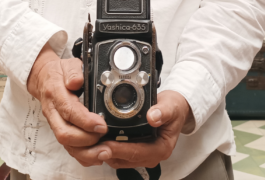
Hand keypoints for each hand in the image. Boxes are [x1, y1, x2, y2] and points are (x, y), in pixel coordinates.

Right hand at [27, 43, 109, 165]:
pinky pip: (68, 148)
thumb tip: (76, 81)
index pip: (69, 111)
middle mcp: (53, 112)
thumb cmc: (59, 72)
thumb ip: (74, 72)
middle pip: (65, 133)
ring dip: (86, 152)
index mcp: (55, 93)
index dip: (85, 121)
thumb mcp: (68, 64)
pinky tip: (96, 156)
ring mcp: (55, 123)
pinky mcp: (60, 130)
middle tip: (104, 138)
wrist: (43, 78)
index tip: (101, 125)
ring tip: (104, 152)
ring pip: (66, 144)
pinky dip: (83, 156)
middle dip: (86, 140)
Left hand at [74, 90, 191, 169]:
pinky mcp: (134, 151)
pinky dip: (107, 148)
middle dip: (107, 153)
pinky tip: (97, 140)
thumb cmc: (173, 108)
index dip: (121, 150)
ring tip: (90, 143)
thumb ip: (163, 111)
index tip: (106, 145)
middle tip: (91, 145)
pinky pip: (118, 154)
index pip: (138, 153)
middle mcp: (151, 155)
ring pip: (119, 159)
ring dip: (104, 152)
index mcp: (160, 148)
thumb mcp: (171, 105)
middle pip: (125, 159)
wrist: (175, 109)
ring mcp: (142, 155)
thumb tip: (153, 116)